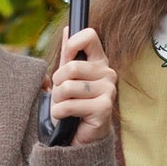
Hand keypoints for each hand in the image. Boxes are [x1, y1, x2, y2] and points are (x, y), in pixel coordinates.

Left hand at [46, 27, 117, 148]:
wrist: (79, 137)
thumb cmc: (73, 105)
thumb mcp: (67, 77)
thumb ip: (68, 55)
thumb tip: (68, 29)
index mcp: (99, 62)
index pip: (89, 36)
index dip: (72, 44)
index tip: (65, 57)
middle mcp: (108, 73)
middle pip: (72, 67)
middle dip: (58, 83)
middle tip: (61, 94)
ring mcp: (109, 91)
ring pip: (68, 87)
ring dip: (57, 100)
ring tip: (63, 106)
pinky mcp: (104, 108)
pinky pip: (70, 105)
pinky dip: (60, 113)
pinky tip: (66, 117)